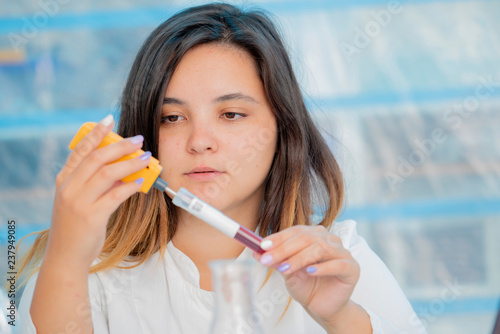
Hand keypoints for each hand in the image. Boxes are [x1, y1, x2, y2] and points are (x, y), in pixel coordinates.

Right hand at [46, 115, 150, 268]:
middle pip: (97, 157)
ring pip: (108, 173)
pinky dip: (130, 186)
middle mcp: (69, 188)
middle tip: (138, 140)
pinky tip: (142, 181)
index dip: (96, 133)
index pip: (81, 150)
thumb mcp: (78, 200)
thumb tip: (121, 167)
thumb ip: (94, 183)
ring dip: (130, 163)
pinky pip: (115, 195)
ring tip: (146, 157)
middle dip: (120, 145)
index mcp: (64, 180)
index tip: (109, 120)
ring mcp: (79, 202)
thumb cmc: (76, 227)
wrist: (66, 256)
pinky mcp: (92, 216)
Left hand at [253, 225, 360, 330]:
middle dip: (284, 249)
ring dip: (299, 258)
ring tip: (285, 268)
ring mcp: (343, 252)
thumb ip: (276, 260)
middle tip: (268, 259)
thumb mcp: (287, 272)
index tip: (262, 246)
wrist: (323, 306)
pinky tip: (309, 271)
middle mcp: (330, 239)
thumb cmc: (307, 286)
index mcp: (315, 235)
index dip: (278, 238)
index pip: (296, 231)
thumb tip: (256, 250)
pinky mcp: (352, 268)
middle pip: (306, 237)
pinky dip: (322, 267)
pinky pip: (338, 264)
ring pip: (320, 248)